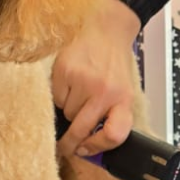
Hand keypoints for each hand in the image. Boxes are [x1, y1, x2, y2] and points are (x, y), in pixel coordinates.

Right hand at [51, 0, 141, 157]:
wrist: (106, 30)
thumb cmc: (112, 65)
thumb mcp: (122, 91)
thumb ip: (111, 115)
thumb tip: (87, 146)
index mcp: (124, 100)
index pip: (114, 135)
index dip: (97, 147)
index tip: (84, 150)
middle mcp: (105, 91)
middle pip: (82, 129)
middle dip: (70, 142)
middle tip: (64, 146)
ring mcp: (84, 81)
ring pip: (67, 114)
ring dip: (69, 110)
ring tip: (77, 92)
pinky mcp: (65, 70)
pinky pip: (56, 98)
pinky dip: (60, 95)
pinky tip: (69, 82)